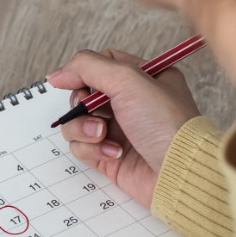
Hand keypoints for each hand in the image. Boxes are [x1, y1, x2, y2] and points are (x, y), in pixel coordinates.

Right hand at [48, 49, 201, 207]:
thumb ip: (89, 67)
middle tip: (92, 112)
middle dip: (81, 105)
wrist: (178, 172)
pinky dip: (92, 150)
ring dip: (83, 129)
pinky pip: (81, 147)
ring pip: (76, 122)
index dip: (81, 72)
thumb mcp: (129, 80)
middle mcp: (130, 102)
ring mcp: (118, 130)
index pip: (101, 65)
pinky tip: (114, 153)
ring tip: (102, 136)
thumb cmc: (165, 123)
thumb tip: (57, 74)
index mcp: (143, 78)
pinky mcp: (108, 155)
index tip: (69, 81)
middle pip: (83, 94)